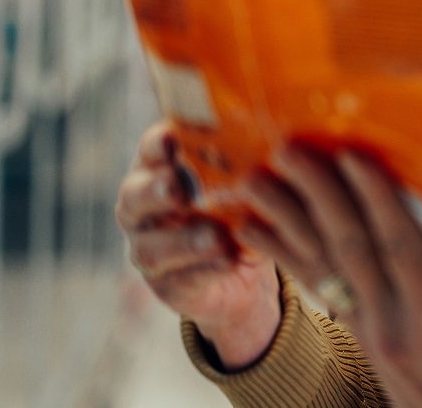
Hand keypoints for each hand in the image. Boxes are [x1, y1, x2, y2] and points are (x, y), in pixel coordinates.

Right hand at [115, 121, 281, 367]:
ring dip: (185, 240)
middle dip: (156, 191)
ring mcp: (148, 248)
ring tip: (215, 236)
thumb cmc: (245, 203)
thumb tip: (286, 136)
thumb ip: (253, 160)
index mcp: (162, 168)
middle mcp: (144, 206)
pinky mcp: (167, 284)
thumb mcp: (251, 180)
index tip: (172, 137)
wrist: (244, 267)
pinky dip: (206, 268)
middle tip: (178, 189)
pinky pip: (180, 277)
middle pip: (135, 196)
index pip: (151, 149)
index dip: (157, 143)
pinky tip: (228, 261)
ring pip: (152, 246)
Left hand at [239, 145, 421, 407]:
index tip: (354, 158)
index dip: (378, 203)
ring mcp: (372, 332)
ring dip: (289, 219)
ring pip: (325, 266)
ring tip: (256, 180)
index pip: (402, 251)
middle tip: (291, 149)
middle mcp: (395, 325)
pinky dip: (284, 253)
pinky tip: (255, 229)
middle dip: (321, 196)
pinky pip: (319, 286)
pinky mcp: (361, 334)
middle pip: (352, 250)